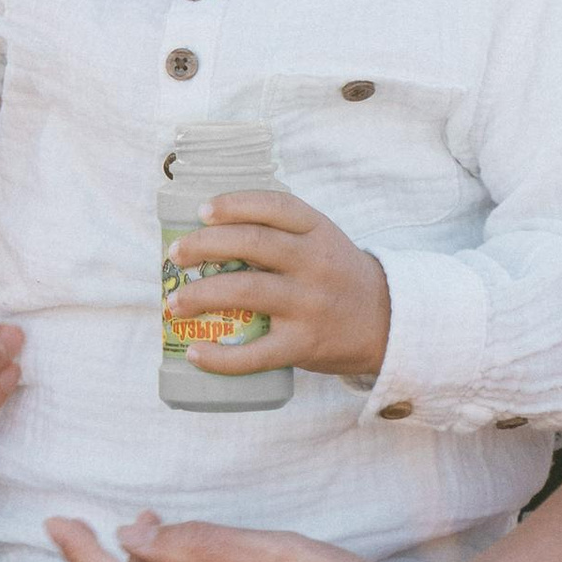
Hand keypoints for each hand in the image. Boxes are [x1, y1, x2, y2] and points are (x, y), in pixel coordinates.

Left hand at [167, 191, 391, 385]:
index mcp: (317, 230)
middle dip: (204, 246)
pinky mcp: (304, 344)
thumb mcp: (322, 241)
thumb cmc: (337, 276)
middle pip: (251, 243)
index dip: (233, 204)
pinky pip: (256, 353)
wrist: (387, 322)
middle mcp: (314, 262)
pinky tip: (195, 353)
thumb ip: (282, 232)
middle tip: (175, 255)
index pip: (273, 205)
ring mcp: (309, 304)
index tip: (202, 211)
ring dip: (200, 295)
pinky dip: (220, 357)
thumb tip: (209, 231)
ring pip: (246, 291)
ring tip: (174, 304)